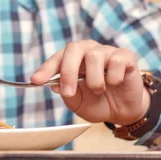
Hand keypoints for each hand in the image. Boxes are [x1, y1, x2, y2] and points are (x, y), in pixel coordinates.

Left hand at [30, 40, 149, 125]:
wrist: (124, 111)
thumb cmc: (98, 102)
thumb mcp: (78, 103)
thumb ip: (67, 93)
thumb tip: (55, 85)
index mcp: (73, 59)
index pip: (57, 59)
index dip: (46, 69)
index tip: (35, 81)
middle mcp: (88, 50)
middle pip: (74, 48)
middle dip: (68, 71)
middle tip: (68, 92)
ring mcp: (107, 51)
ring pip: (94, 56)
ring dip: (94, 80)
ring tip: (99, 90)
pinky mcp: (125, 56)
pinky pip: (116, 62)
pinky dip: (113, 77)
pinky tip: (115, 83)